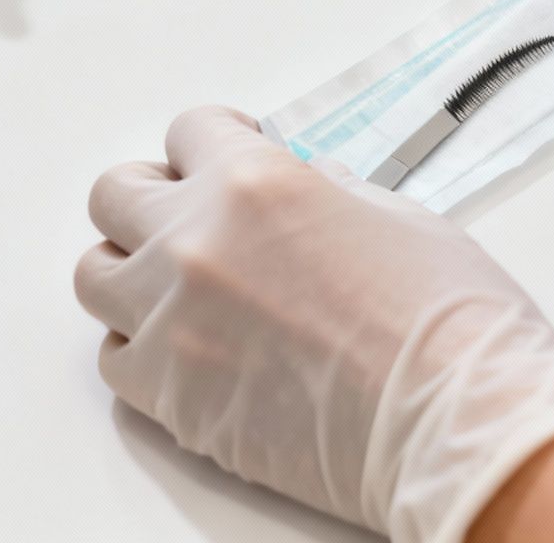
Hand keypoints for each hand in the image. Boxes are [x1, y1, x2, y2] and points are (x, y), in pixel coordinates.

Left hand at [75, 107, 553, 542]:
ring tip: (177, 287)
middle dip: (150, 198)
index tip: (220, 156)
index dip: (210, 142)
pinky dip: (141, 348)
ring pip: (94, 276)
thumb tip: (301, 189)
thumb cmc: (449, 322)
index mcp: (254, 182)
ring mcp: (173, 322)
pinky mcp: (170, 397)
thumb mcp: (396, 216)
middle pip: (115, 195)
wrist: (459, 423)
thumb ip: (324, 193)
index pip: (187, 131)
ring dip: (132, 273)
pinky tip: (186, 348)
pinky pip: (114, 358)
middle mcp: (196, 242)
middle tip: (186, 216)